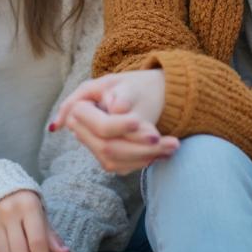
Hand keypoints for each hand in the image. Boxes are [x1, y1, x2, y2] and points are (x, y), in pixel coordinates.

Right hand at [51, 71, 178, 173]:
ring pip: (115, 161)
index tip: (141, 122)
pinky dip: (145, 160)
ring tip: (173, 145)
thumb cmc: (130, 88)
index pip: (99, 125)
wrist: (139, 98)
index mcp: (78, 106)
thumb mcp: (126, 84)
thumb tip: (118, 108)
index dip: (119, 127)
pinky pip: (123, 167)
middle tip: (172, 142)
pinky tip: (163, 152)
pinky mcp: (105, 159)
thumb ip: (123, 95)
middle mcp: (80, 129)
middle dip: (140, 147)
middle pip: (107, 147)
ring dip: (147, 156)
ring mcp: (91, 146)